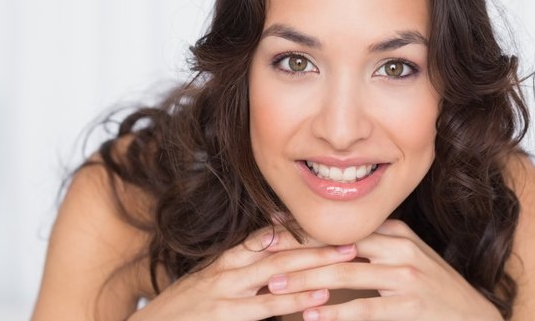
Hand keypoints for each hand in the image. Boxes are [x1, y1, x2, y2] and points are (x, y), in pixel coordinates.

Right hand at [128, 224, 358, 320]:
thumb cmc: (182, 311)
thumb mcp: (209, 283)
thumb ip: (239, 269)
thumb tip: (270, 254)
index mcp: (227, 259)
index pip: (269, 235)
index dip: (301, 228)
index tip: (330, 222)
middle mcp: (228, 268)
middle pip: (281, 248)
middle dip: (318, 242)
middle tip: (352, 237)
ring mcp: (227, 291)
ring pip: (279, 271)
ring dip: (316, 264)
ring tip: (347, 259)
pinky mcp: (226, 315)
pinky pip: (268, 306)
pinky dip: (296, 300)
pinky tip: (320, 297)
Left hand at [266, 219, 503, 320]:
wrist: (474, 316)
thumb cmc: (434, 287)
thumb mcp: (409, 256)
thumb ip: (376, 245)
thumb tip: (334, 241)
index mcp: (396, 232)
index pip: (341, 228)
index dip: (304, 230)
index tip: (271, 232)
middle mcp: (399, 248)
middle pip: (337, 247)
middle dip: (296, 254)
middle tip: (263, 262)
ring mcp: (406, 276)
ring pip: (344, 275)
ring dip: (305, 283)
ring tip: (276, 289)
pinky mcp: (409, 306)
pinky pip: (363, 309)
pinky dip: (334, 314)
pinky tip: (310, 317)